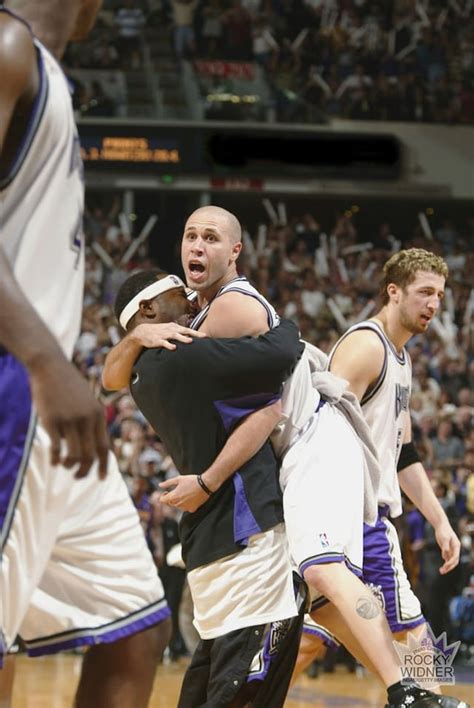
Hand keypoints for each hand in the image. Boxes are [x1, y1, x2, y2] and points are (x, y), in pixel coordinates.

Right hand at [30, 354, 108, 478]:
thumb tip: (95, 445)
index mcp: (98, 415)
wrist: (50, 366)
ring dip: (70, 466)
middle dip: (85, 471)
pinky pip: (56, 448)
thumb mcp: (87, 401)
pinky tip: (54, 462)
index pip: (104, 447)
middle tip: (78, 477)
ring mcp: (69, 420)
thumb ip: (92, 420)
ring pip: (73, 456)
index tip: (102, 478)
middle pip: (90, 455)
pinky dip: (56, 459)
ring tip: (65, 466)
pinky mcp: (51, 420)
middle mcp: (86, 419)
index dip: (104, 465)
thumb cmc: (68, 385)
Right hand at [132, 323, 206, 350]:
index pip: (188, 329)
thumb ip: (180, 334)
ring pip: (175, 335)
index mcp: (174, 327)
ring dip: (183, 338)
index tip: (206, 336)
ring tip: (190, 341)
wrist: (142, 332)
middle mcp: (171, 329)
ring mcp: (164, 334)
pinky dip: (169, 345)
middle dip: (195, 333)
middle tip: (204, 336)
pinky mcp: (157, 340)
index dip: (197, 333)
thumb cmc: (158, 332)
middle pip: (185, 330)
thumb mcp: (170, 330)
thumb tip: (191, 338)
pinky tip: (174, 348)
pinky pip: (164, 342)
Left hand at [159, 475, 208, 511]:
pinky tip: (191, 497)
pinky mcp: (192, 509)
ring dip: (179, 501)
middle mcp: (178, 504)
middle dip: (171, 498)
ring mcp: (185, 508)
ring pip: (178, 506)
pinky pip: (186, 508)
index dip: (163, 495)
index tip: (167, 491)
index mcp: (173, 496)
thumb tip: (159, 485)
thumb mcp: (178, 479)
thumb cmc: (191, 480)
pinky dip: (186, 504)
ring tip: (186, 492)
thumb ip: (168, 483)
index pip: (162, 500)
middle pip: (170, 503)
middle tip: (177, 490)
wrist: (205, 484)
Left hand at [435, 522, 460, 574]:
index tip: (445, 565)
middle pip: (454, 561)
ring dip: (447, 567)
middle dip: (449, 567)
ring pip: (450, 561)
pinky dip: (445, 564)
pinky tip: (442, 568)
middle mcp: (455, 549)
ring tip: (441, 572)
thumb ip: (445, 547)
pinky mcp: (447, 550)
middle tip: (443, 571)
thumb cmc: (444, 531)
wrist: (441, 525)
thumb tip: (445, 557)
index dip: (450, 562)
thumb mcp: (444, 538)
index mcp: (456, 546)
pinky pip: (447, 559)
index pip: (455, 557)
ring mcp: (451, 550)